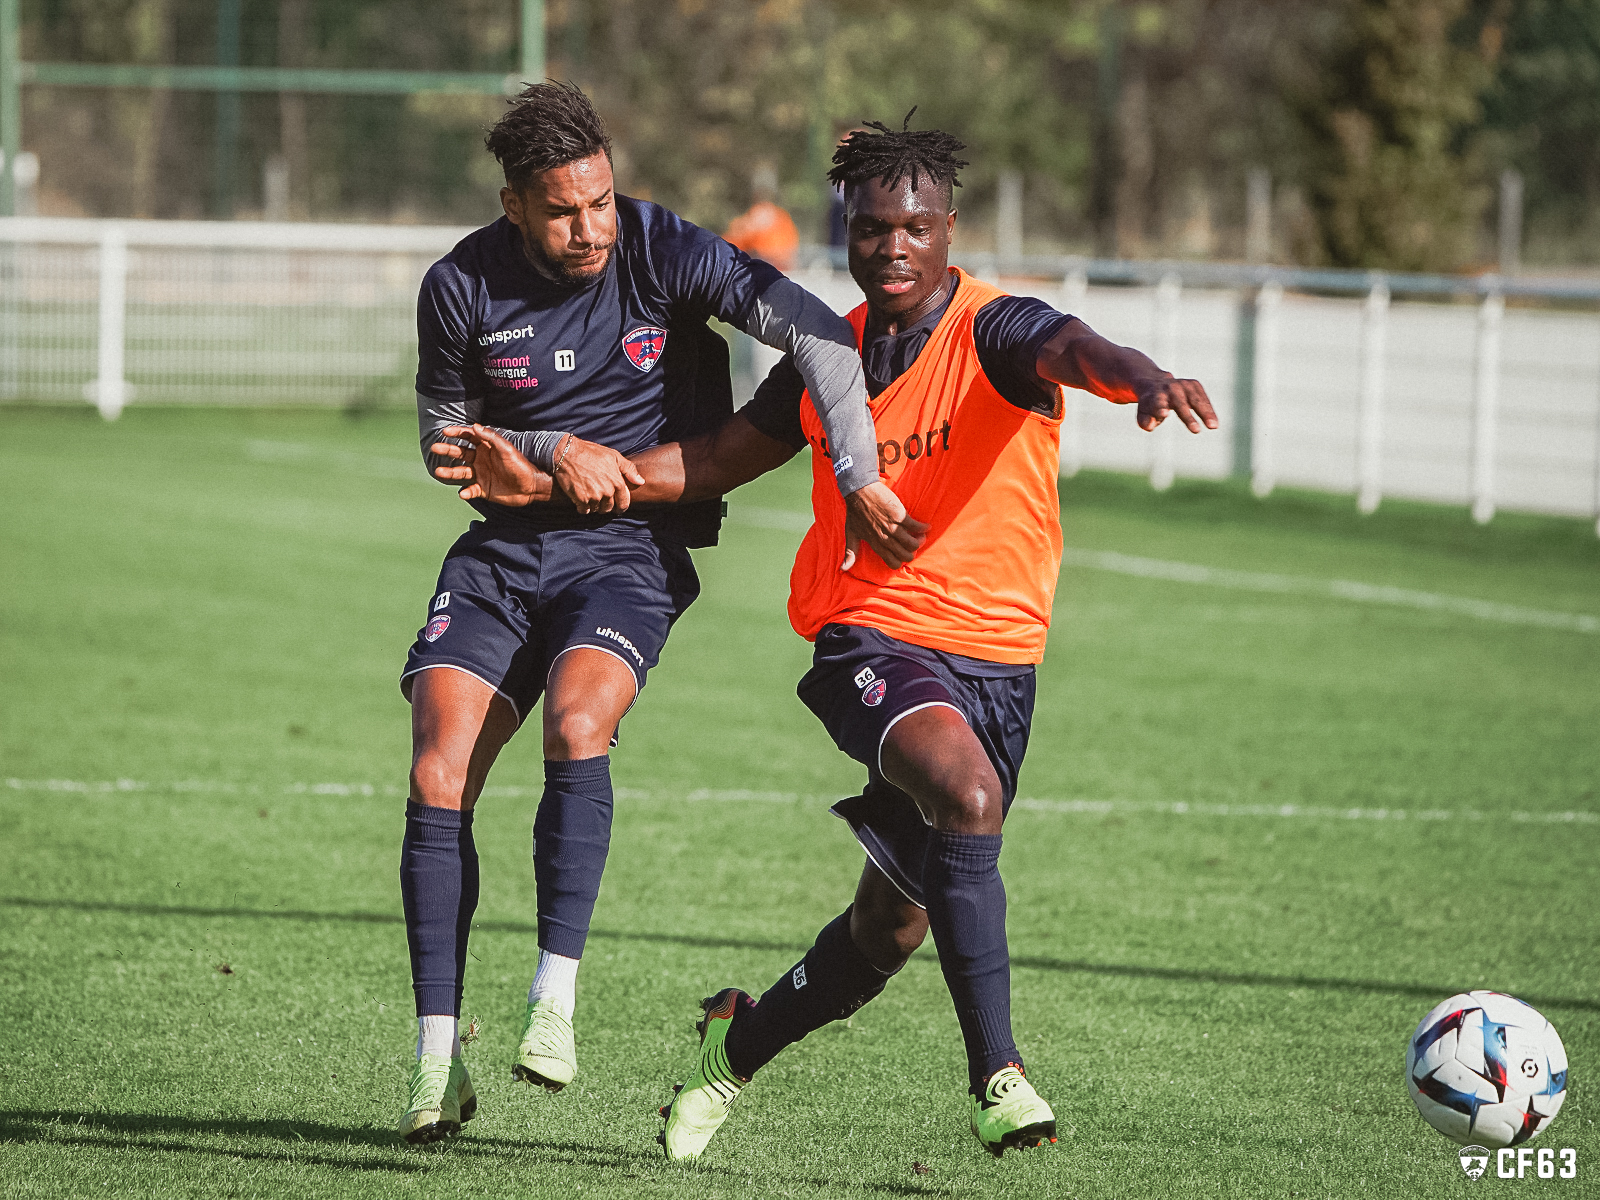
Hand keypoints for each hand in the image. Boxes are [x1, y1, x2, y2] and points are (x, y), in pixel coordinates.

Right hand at [430, 424, 550, 505]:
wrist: (531, 487)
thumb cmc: (520, 465)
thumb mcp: (506, 449)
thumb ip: (491, 437)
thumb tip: (474, 426)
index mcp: (486, 448)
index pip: (468, 437)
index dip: (456, 433)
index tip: (445, 432)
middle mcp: (481, 460)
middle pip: (460, 453)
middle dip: (447, 450)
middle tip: (435, 448)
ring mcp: (481, 474)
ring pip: (461, 472)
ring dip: (449, 472)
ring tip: (438, 471)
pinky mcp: (483, 489)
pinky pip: (470, 490)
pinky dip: (465, 492)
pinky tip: (463, 493)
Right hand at [553, 436, 644, 513]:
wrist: (567, 453)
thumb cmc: (590, 453)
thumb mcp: (613, 456)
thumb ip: (629, 469)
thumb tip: (641, 482)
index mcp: (617, 482)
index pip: (624, 503)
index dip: (621, 506)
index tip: (617, 507)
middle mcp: (607, 492)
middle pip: (609, 508)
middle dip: (605, 505)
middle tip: (599, 497)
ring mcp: (594, 497)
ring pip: (596, 510)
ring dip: (593, 505)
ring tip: (589, 495)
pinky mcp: (581, 499)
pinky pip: (584, 510)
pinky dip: (583, 507)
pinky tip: (580, 498)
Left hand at [842, 480, 928, 570]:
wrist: (859, 491)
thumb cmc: (854, 512)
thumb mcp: (850, 533)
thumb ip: (850, 552)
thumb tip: (843, 569)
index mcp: (875, 543)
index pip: (892, 563)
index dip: (900, 561)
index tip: (901, 553)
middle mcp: (884, 537)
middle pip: (905, 555)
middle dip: (912, 552)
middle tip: (913, 544)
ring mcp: (892, 526)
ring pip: (912, 543)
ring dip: (920, 541)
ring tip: (921, 536)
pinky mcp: (899, 515)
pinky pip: (916, 526)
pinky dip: (923, 528)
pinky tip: (926, 526)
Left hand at [1135, 377, 1217, 432]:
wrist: (1154, 382)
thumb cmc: (1149, 404)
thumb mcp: (1142, 413)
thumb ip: (1145, 421)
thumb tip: (1150, 426)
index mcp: (1154, 395)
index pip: (1157, 401)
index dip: (1160, 407)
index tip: (1164, 414)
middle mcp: (1169, 387)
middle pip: (1179, 403)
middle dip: (1188, 417)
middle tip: (1196, 431)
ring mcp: (1182, 384)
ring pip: (1195, 400)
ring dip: (1205, 413)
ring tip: (1213, 427)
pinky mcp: (1193, 384)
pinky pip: (1203, 399)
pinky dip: (1209, 410)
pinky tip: (1215, 423)